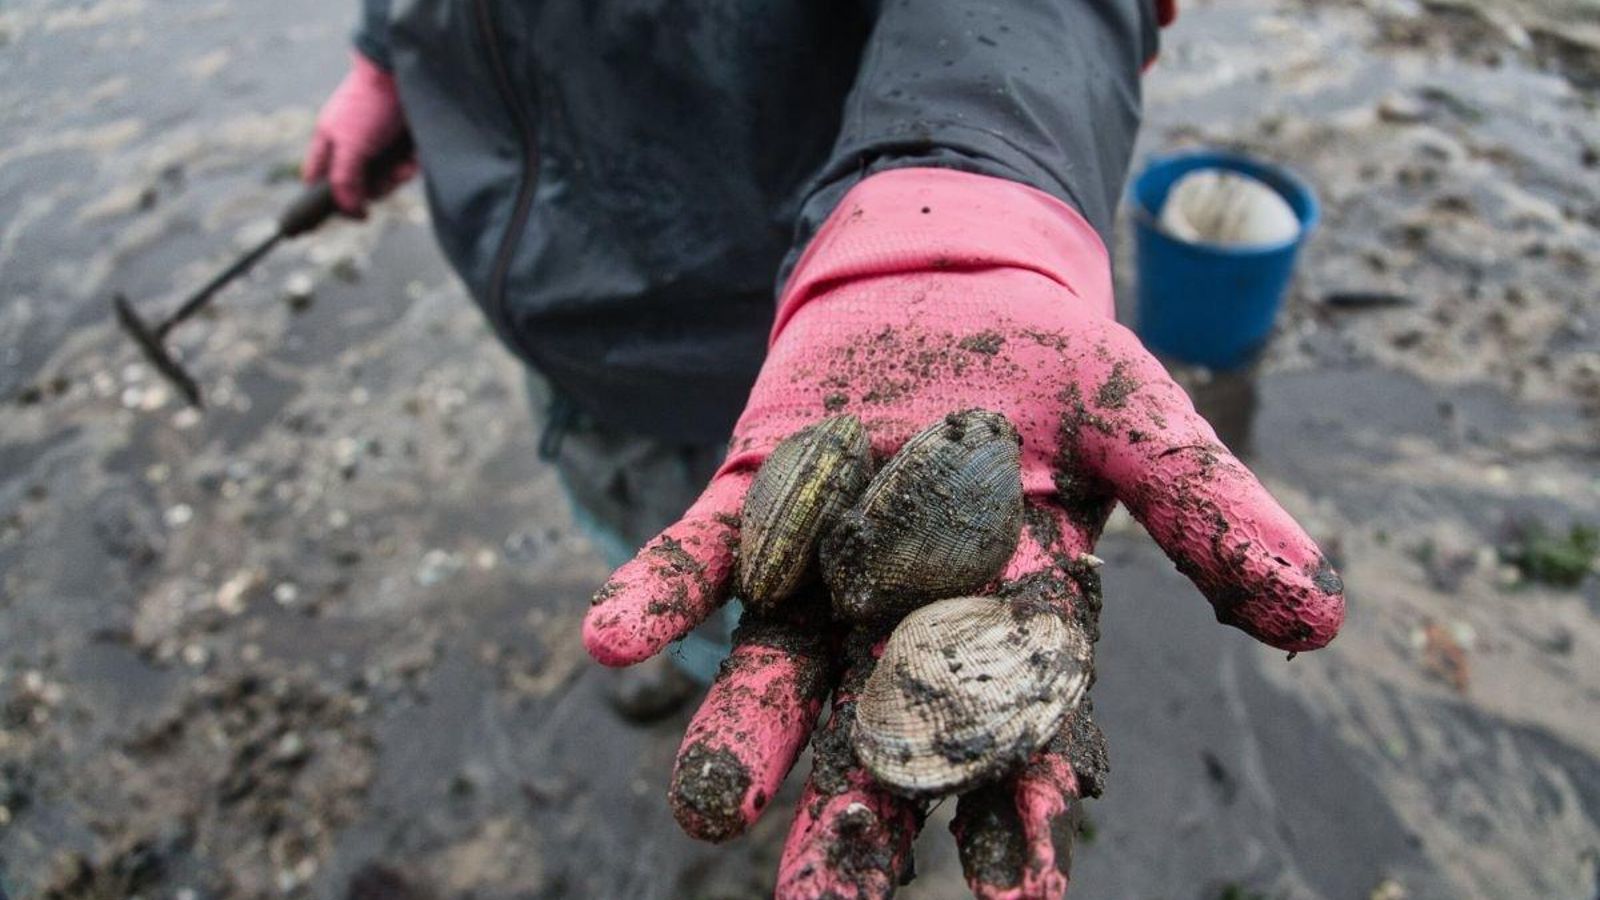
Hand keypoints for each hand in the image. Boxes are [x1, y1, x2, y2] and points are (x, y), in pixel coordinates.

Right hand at [301, 52, 415, 215]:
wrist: (404, 75)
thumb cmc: (370, 106)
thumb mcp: (351, 145)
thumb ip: (345, 181)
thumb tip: (349, 211)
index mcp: (329, 143)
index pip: (318, 181)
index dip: (327, 200)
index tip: (348, 215)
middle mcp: (351, 146)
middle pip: (357, 188)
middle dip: (375, 188)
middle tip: (386, 179)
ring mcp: (376, 146)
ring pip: (384, 180)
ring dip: (395, 177)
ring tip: (403, 166)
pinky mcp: (401, 145)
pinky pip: (404, 168)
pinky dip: (410, 167)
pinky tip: (414, 158)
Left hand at [583, 169, 1343, 897]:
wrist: (947, 278)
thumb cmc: (1056, 362)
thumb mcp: (1139, 423)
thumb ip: (1209, 514)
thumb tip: (1321, 614)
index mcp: (1007, 617)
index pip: (1016, 728)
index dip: (1020, 809)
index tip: (1016, 896)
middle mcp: (903, 618)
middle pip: (882, 736)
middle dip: (855, 824)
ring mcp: (816, 566)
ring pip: (779, 672)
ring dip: (742, 737)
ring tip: (710, 811)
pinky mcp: (748, 503)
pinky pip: (697, 557)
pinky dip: (656, 594)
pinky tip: (611, 638)